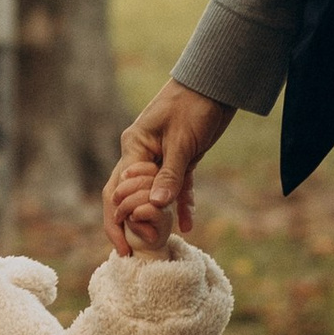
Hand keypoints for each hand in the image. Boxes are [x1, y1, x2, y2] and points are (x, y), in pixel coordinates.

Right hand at [104, 80, 233, 254]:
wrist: (215, 84)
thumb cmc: (194, 105)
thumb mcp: (182, 142)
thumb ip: (170, 174)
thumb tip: (155, 206)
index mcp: (135, 147)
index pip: (119, 188)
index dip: (118, 219)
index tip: (124, 245)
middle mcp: (143, 153)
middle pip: (130, 194)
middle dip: (132, 222)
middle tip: (136, 250)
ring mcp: (161, 156)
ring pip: (154, 193)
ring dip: (158, 217)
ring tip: (162, 241)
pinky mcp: (181, 157)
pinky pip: (177, 185)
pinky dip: (181, 203)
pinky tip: (188, 223)